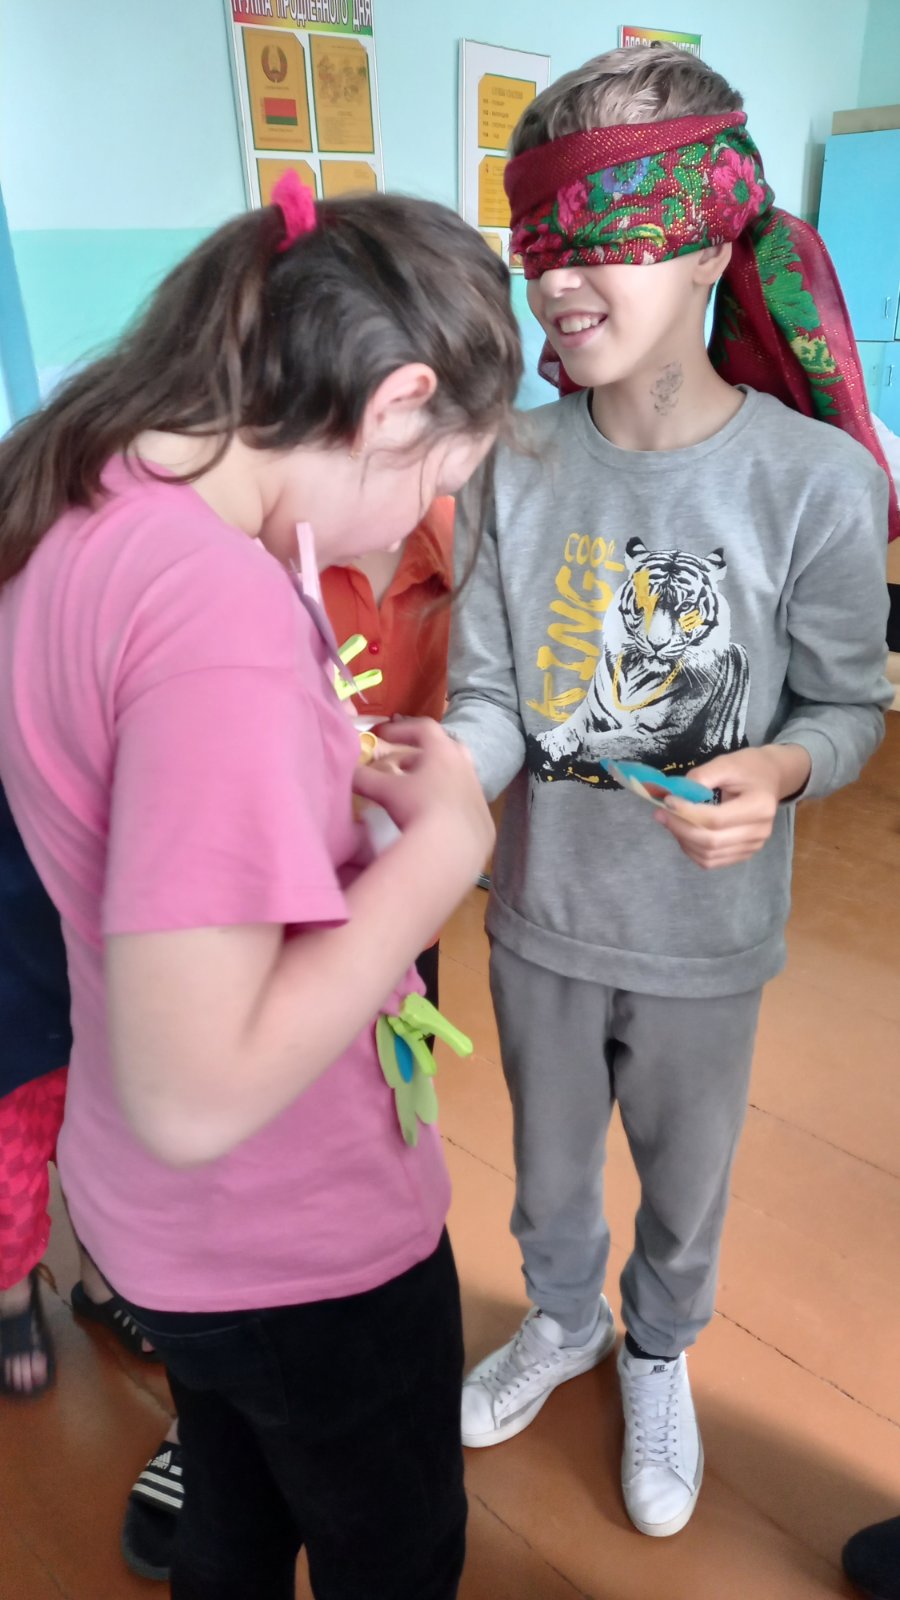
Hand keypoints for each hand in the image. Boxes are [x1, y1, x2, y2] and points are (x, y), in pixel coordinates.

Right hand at [353, 717, 494, 877]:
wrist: (454, 848)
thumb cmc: (419, 809)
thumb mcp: (385, 791)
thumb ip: (363, 778)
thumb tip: (347, 771)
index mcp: (443, 751)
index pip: (423, 727)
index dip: (400, 728)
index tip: (382, 736)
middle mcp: (464, 765)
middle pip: (445, 748)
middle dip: (421, 754)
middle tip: (403, 765)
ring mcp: (476, 789)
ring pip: (455, 775)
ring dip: (434, 779)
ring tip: (415, 794)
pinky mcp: (482, 815)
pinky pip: (462, 800)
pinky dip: (446, 802)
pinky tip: (432, 819)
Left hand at [655, 744, 811, 869]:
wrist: (770, 778)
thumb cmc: (748, 768)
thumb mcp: (726, 763)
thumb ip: (701, 777)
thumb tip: (675, 794)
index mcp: (760, 806)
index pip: (715, 819)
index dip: (687, 813)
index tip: (668, 801)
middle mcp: (760, 831)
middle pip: (711, 841)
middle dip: (680, 829)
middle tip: (660, 814)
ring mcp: (753, 846)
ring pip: (709, 856)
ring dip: (684, 841)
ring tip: (671, 821)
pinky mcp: (745, 854)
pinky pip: (712, 861)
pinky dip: (692, 850)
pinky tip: (684, 833)